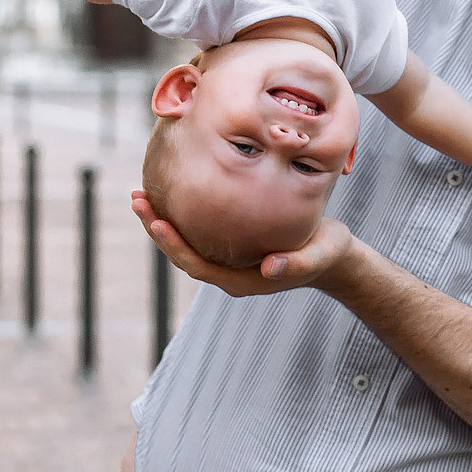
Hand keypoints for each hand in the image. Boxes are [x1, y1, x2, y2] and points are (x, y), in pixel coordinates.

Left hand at [131, 190, 354, 295]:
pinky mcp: (231, 242)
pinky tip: (171, 190)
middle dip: (157, 228)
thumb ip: (297, 264)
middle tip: (137, 199)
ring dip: (162, 221)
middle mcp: (228, 272)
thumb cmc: (326, 253)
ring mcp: (227, 259)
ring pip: (186, 242)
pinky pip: (198, 231)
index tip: (157, 222)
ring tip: (141, 194)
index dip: (174, 246)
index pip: (197, 266)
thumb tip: (269, 269)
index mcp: (241, 281)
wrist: (333, 255)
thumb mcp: (318, 256)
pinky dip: (180, 213)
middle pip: (182, 254)